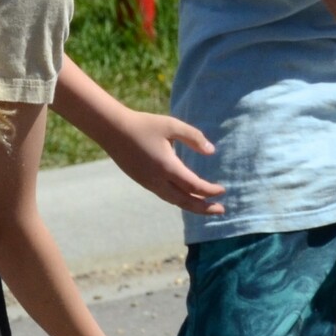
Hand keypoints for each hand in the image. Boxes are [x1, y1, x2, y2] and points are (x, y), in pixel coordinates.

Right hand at [103, 107, 225, 215]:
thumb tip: (211, 151)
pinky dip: (179, 199)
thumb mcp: (171, 125)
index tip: (223, 191)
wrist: (112, 130)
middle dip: (204, 208)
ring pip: (174, 200)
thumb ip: (193, 137)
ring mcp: (148, 183)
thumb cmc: (144, 125)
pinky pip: (165, 195)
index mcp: (167, 167)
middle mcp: (158, 180)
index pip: (194, 186)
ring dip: (191, 205)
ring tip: (205, 207)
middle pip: (185, 201)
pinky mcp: (142, 181)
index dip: (210, 191)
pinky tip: (185, 196)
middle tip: (221, 210)